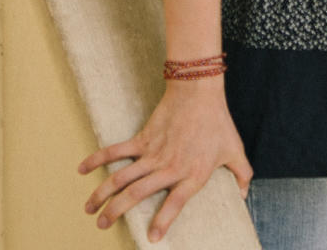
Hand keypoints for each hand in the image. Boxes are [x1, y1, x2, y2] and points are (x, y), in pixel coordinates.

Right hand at [78, 78, 250, 240]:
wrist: (199, 91)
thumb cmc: (218, 123)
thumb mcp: (236, 151)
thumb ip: (242, 175)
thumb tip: (244, 194)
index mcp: (192, 175)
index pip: (174, 204)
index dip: (162, 222)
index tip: (151, 239)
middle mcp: (169, 167)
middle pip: (137, 194)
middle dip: (117, 211)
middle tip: (102, 225)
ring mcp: (153, 153)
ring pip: (122, 177)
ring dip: (103, 193)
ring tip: (89, 209)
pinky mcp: (143, 139)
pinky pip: (116, 151)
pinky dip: (98, 159)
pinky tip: (82, 169)